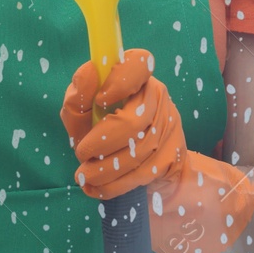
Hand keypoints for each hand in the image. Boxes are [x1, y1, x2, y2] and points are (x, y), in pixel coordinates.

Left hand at [59, 47, 253, 252]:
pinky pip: (144, 173)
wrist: (137, 167)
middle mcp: (157, 96)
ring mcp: (170, 125)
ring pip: (138, 152)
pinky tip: (97, 188)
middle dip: (101, 144)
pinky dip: (115, 185)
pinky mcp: (175, 154)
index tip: (100, 100)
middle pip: (134, 121)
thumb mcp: (84, 116)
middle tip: (81, 155)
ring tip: (84, 177)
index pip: (139, 64)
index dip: (120, 81)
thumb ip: (78, 98)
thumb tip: (88, 72)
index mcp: (136, 77)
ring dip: (104, 170)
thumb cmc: (102, 132)